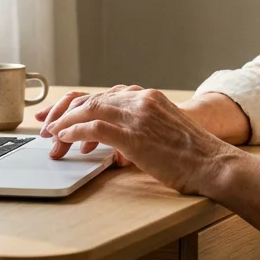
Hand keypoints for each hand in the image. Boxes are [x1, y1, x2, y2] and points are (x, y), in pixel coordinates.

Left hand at [36, 85, 239, 194]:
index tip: (60, 114)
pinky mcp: (134, 135)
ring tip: (51, 137)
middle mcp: (141, 101)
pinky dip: (73, 132)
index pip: (103, 95)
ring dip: (64, 124)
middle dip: (64, 112)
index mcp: (149, 97)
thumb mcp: (165, 132)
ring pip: (88, 109)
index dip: (78, 104)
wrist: (214, 164)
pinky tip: (63, 139)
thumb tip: (114, 143)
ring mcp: (137, 116)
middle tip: (45, 125)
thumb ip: (140, 128)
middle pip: (91, 99)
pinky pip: (94, 127)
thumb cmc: (193, 157)